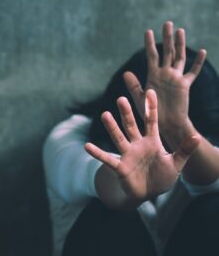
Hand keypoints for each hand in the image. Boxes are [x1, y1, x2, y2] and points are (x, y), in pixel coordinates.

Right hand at [85, 90, 199, 204]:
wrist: (150, 192)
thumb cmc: (162, 176)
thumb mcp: (176, 163)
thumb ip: (184, 150)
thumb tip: (196, 136)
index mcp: (152, 141)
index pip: (151, 121)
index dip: (151, 108)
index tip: (150, 92)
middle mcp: (137, 144)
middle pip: (131, 125)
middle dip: (127, 113)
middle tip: (121, 99)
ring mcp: (127, 154)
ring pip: (119, 138)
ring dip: (112, 127)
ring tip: (104, 115)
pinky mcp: (120, 166)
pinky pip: (107, 159)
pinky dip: (97, 153)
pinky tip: (87, 146)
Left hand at [123, 21, 205, 132]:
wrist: (165, 124)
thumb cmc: (150, 112)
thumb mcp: (140, 98)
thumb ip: (134, 86)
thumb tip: (126, 73)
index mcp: (153, 75)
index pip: (152, 55)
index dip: (150, 43)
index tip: (148, 31)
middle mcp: (165, 74)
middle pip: (166, 51)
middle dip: (167, 38)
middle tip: (167, 23)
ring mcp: (175, 78)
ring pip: (179, 57)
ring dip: (180, 44)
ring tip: (180, 30)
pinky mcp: (184, 85)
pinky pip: (193, 72)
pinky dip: (197, 63)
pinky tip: (202, 51)